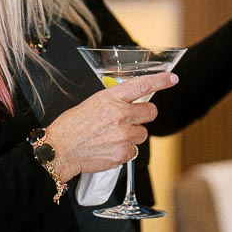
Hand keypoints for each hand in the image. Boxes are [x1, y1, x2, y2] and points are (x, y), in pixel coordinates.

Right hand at [44, 71, 177, 181]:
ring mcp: (124, 135)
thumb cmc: (72, 126)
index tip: (172, 78)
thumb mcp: (93, 103)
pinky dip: (125, 150)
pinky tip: (109, 147)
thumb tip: (132, 102)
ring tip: (112, 136)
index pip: (142, 85)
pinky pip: (134, 149)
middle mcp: (120, 115)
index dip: (160, 81)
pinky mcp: (123, 153)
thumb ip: (115, 101)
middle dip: (143, 115)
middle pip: (150, 112)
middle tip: (129, 119)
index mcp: (111, 98)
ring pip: (143, 133)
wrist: (60, 150)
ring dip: (132, 134)